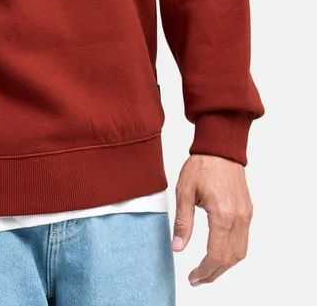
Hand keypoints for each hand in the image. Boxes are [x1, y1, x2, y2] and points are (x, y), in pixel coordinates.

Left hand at [171, 154, 253, 286]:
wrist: (221, 147)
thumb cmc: (201, 165)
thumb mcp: (184, 191)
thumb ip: (183, 222)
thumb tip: (177, 247)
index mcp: (222, 214)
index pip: (216, 255)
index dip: (204, 271)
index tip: (193, 277)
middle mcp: (239, 218)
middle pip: (230, 259)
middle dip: (214, 273)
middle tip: (197, 279)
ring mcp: (246, 215)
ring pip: (240, 252)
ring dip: (224, 266)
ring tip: (207, 270)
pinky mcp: (247, 211)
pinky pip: (244, 240)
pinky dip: (232, 253)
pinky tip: (218, 253)